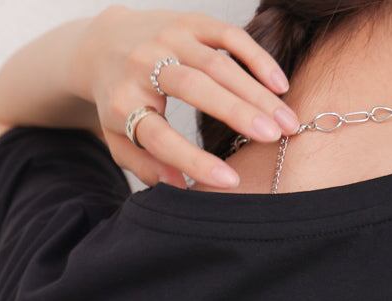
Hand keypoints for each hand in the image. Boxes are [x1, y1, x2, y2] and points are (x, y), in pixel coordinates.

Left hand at [70, 4, 300, 188]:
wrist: (105, 43)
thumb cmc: (121, 103)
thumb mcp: (119, 139)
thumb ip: (145, 165)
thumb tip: (177, 187)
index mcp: (125, 103)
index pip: (161, 136)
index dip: (195, 161)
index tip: (230, 182)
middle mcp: (142, 65)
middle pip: (194, 88)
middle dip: (237, 112)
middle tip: (273, 137)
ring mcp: (167, 38)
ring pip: (217, 63)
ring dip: (256, 92)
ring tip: (287, 121)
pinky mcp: (188, 21)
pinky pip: (227, 35)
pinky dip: (256, 58)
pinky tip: (280, 84)